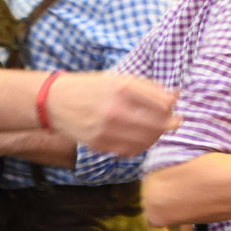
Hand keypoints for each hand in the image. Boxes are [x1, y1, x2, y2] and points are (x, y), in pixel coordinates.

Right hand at [46, 72, 179, 155]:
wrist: (55, 101)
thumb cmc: (91, 88)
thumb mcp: (119, 79)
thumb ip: (148, 87)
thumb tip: (176, 95)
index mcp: (123, 88)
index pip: (163, 104)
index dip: (172, 107)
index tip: (172, 107)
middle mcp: (116, 109)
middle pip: (158, 124)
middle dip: (170, 124)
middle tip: (173, 122)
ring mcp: (107, 129)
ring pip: (146, 141)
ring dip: (156, 137)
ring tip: (155, 131)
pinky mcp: (100, 144)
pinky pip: (130, 151)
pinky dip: (140, 146)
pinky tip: (140, 139)